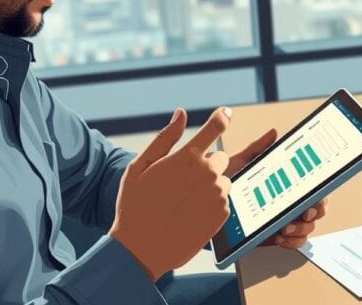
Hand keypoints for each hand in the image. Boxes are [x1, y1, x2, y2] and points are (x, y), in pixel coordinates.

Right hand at [110, 107, 232, 280]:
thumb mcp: (140, 167)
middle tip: (182, 181)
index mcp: (187, 158)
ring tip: (184, 200)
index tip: (226, 113)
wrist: (141, 249)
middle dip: (205, 164)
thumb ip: (165, 138)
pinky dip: (212, 202)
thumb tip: (181, 113)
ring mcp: (217, 195)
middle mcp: (207, 174)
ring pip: (222, 179)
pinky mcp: (223, 214)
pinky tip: (190, 212)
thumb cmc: (135, 206)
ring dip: (210, 184)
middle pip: (219, 157)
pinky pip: (224, 199)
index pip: (215, 127)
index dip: (222, 117)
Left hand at [223, 128, 328, 249]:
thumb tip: (273, 133)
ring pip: (308, 227)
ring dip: (303, 228)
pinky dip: (292, 242)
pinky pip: (294, 243)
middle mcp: (287, 201)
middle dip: (315, 211)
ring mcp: (282, 220)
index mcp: (284, 182)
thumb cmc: (222, 179)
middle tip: (305, 212)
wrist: (200, 201)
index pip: (311, 186)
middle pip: (316, 208)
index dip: (319, 191)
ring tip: (287, 226)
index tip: (314, 195)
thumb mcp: (239, 162)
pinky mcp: (273, 236)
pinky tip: (280, 236)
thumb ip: (257, 148)